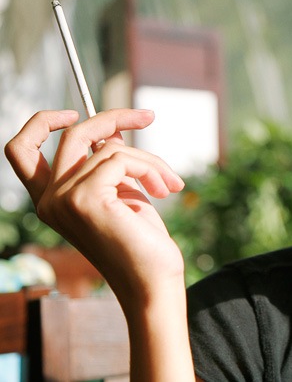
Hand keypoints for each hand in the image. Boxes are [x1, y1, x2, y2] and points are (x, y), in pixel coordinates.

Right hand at [4, 109, 185, 304]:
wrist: (154, 281)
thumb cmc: (142, 242)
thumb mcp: (122, 193)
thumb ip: (108, 164)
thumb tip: (111, 131)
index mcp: (52, 201)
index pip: (21, 151)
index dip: (42, 122)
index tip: (79, 110)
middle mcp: (48, 201)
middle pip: (70, 134)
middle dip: (113, 116)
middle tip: (148, 115)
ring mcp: (63, 200)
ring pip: (109, 146)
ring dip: (148, 159)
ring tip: (169, 182)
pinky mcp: (85, 199)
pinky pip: (121, 158)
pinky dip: (149, 168)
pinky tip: (165, 190)